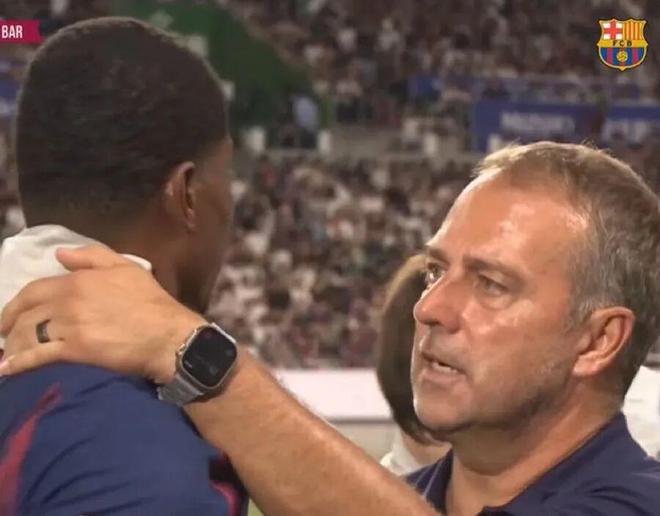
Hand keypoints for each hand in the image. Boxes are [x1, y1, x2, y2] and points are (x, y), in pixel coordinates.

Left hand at [0, 245, 204, 382]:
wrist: (168, 335)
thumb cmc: (151, 301)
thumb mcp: (126, 267)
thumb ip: (92, 256)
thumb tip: (59, 255)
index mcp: (78, 280)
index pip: (34, 290)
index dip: (16, 303)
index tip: (9, 315)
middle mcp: (68, 300)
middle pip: (26, 313)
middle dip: (8, 325)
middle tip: (2, 336)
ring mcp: (70, 326)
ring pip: (28, 334)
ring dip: (12, 345)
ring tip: (6, 356)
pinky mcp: (75, 350)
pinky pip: (38, 356)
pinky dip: (18, 363)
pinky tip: (7, 370)